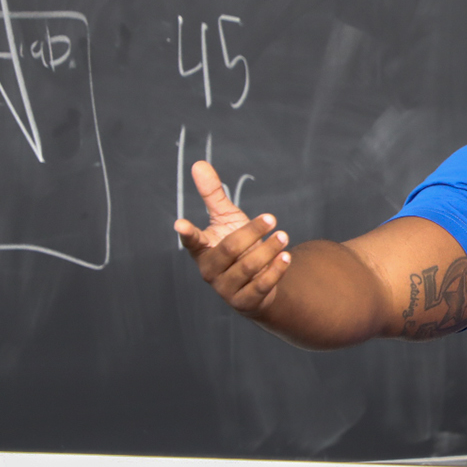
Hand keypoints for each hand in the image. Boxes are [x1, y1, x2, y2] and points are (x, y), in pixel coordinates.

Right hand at [173, 160, 290, 316]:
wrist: (255, 282)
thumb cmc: (238, 245)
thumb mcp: (226, 218)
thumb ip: (213, 195)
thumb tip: (198, 164)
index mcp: (202, 249)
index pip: (191, 241)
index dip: (187, 233)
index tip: (180, 223)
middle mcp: (209, 270)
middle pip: (229, 249)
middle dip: (252, 232)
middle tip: (272, 218)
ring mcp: (225, 289)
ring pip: (247, 268)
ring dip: (268, 250)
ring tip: (283, 236)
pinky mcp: (243, 302)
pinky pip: (260, 286)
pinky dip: (275, 271)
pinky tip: (286, 257)